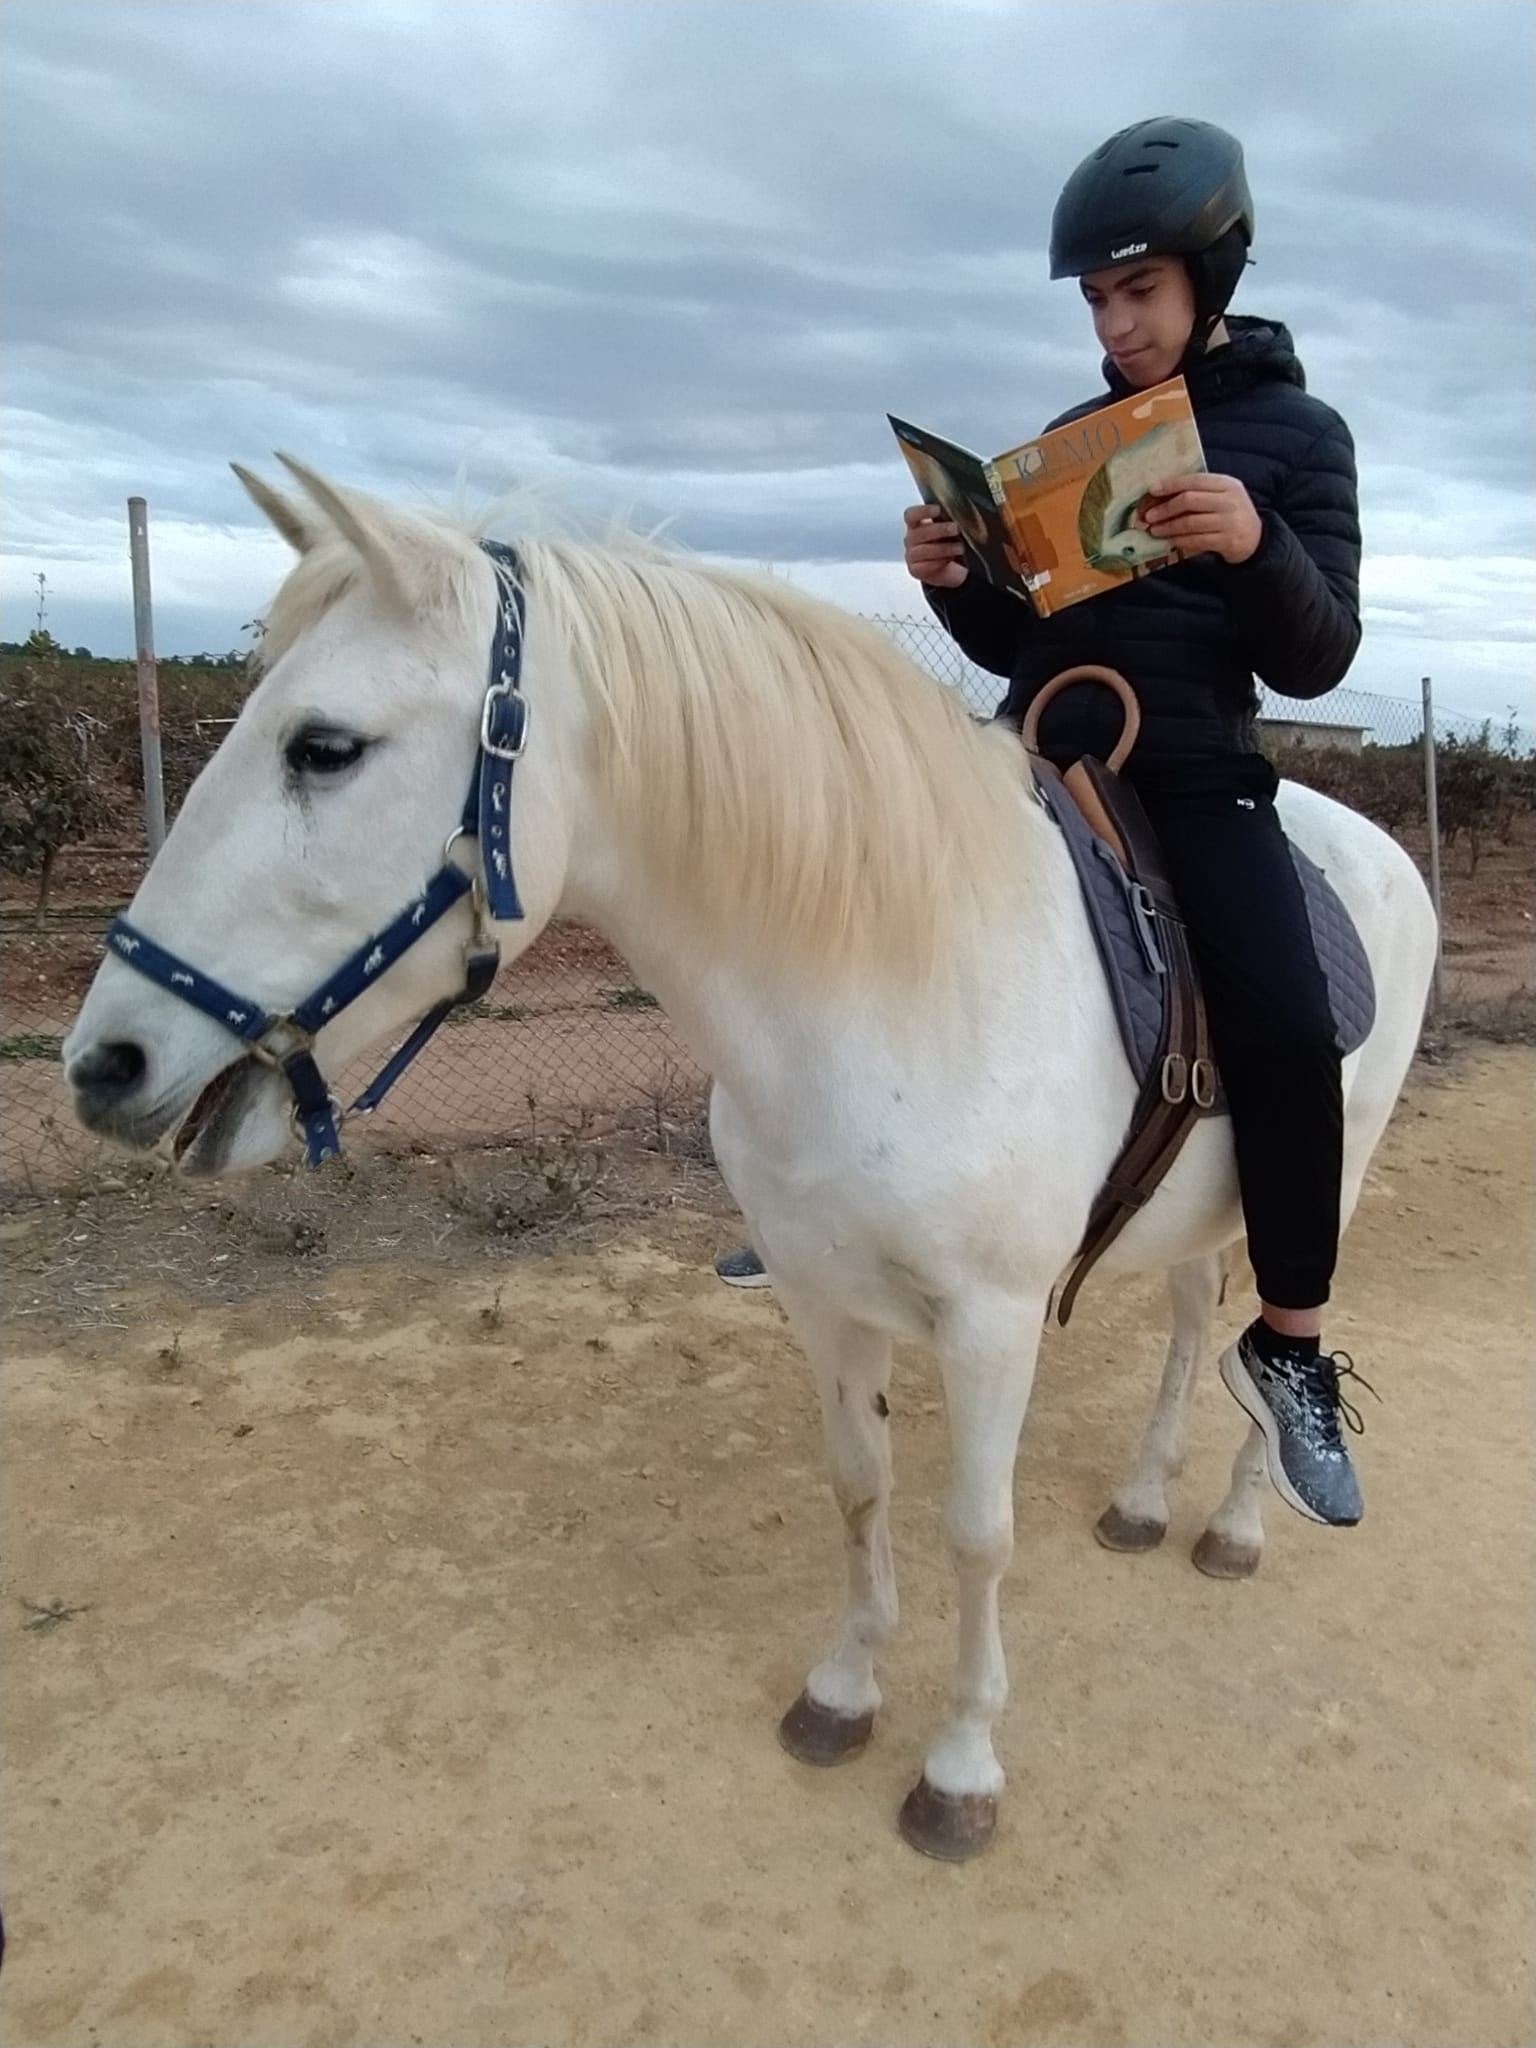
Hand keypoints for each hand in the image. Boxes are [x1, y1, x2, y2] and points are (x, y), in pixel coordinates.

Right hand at [903, 503, 968, 587]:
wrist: (951, 569)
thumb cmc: (949, 543)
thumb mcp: (949, 529)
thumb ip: (948, 520)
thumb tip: (960, 513)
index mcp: (916, 524)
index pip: (911, 515)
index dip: (923, 511)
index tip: (938, 510)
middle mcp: (911, 539)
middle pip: (919, 532)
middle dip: (939, 530)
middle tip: (956, 529)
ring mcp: (911, 555)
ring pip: (922, 550)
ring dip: (943, 548)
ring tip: (959, 548)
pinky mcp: (915, 570)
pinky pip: (924, 566)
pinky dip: (939, 563)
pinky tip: (949, 560)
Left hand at [1140, 473, 1262, 564]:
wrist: (1255, 538)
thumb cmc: (1230, 514)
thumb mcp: (1221, 496)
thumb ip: (1198, 492)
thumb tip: (1161, 495)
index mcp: (1227, 484)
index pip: (1194, 480)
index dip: (1171, 485)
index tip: (1152, 490)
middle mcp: (1229, 500)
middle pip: (1189, 501)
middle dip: (1165, 508)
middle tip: (1149, 516)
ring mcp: (1230, 521)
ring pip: (1190, 523)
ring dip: (1168, 527)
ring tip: (1155, 530)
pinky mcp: (1227, 541)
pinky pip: (1197, 540)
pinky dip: (1180, 540)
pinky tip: (1170, 540)